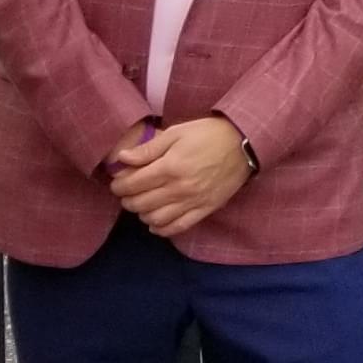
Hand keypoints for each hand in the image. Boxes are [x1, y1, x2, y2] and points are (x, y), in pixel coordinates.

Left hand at [112, 115, 253, 237]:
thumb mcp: (177, 133)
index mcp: (170, 167)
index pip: (133, 184)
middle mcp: (179, 188)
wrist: (244, 143)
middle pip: (141, 203)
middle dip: (127, 200)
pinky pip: (179, 227)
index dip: (119, 186)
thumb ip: (149, 149)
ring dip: (142, 214)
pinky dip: (162, 229)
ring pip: (156, 219)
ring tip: (142, 205)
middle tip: (127, 193)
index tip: (118, 182)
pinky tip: (155, 223)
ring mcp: (193, 201)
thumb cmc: (209, 134)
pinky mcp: (205, 209)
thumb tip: (122, 159)